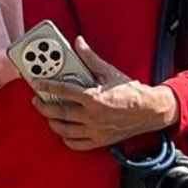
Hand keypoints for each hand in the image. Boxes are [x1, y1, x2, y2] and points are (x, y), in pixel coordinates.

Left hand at [29, 37, 178, 149]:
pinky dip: (67, 138)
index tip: (37, 83)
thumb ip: (90, 58)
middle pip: (59, 113)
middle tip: (37, 100)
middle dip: (44, 106)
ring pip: (64, 130)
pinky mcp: (100, 141)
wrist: (150, 111)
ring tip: (48, 114)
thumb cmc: (131, 92)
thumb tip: (79, 43)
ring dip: (53, 122)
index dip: (47, 86)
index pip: (63, 91)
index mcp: (93, 98)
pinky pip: (77, 144)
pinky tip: (63, 130)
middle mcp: (92, 116)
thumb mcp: (109, 72)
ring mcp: (95, 131)